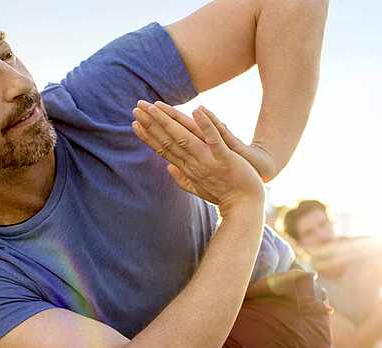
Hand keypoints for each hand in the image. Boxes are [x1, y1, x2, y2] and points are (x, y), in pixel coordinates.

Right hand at [132, 101, 263, 214]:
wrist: (246, 206)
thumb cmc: (224, 195)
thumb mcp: (199, 187)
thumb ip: (182, 178)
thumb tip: (168, 168)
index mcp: (187, 169)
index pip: (163, 150)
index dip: (148, 136)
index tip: (135, 123)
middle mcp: (194, 164)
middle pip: (169, 141)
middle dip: (152, 123)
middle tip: (136, 107)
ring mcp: (209, 161)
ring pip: (185, 138)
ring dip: (169, 121)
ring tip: (155, 106)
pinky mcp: (227, 159)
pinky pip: (215, 140)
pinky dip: (206, 125)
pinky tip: (197, 109)